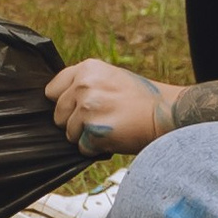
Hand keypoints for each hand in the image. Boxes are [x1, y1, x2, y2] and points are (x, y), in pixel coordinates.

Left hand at [45, 55, 173, 156]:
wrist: (165, 113)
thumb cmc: (141, 99)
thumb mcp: (110, 77)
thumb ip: (85, 83)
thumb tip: (60, 100)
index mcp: (86, 69)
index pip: (51, 91)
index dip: (64, 103)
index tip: (77, 108)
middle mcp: (83, 85)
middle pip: (58, 115)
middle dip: (75, 123)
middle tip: (101, 119)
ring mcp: (87, 107)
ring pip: (70, 134)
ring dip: (87, 137)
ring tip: (111, 126)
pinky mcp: (93, 130)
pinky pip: (83, 147)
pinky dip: (96, 149)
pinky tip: (114, 137)